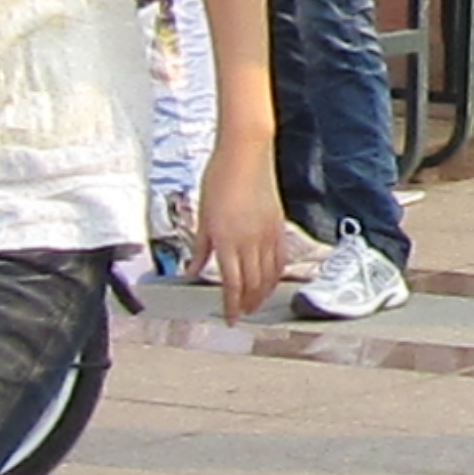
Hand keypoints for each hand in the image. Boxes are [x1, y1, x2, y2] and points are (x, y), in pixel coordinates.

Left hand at [197, 140, 288, 319]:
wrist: (246, 155)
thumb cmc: (219, 180)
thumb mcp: (202, 217)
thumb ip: (200, 248)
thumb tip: (192, 270)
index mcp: (227, 239)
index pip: (231, 283)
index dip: (231, 305)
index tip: (229, 319)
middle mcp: (250, 240)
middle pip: (252, 283)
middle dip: (247, 303)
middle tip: (241, 314)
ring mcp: (268, 233)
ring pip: (269, 274)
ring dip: (263, 292)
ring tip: (255, 303)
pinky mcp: (279, 225)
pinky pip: (281, 257)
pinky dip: (276, 274)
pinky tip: (271, 280)